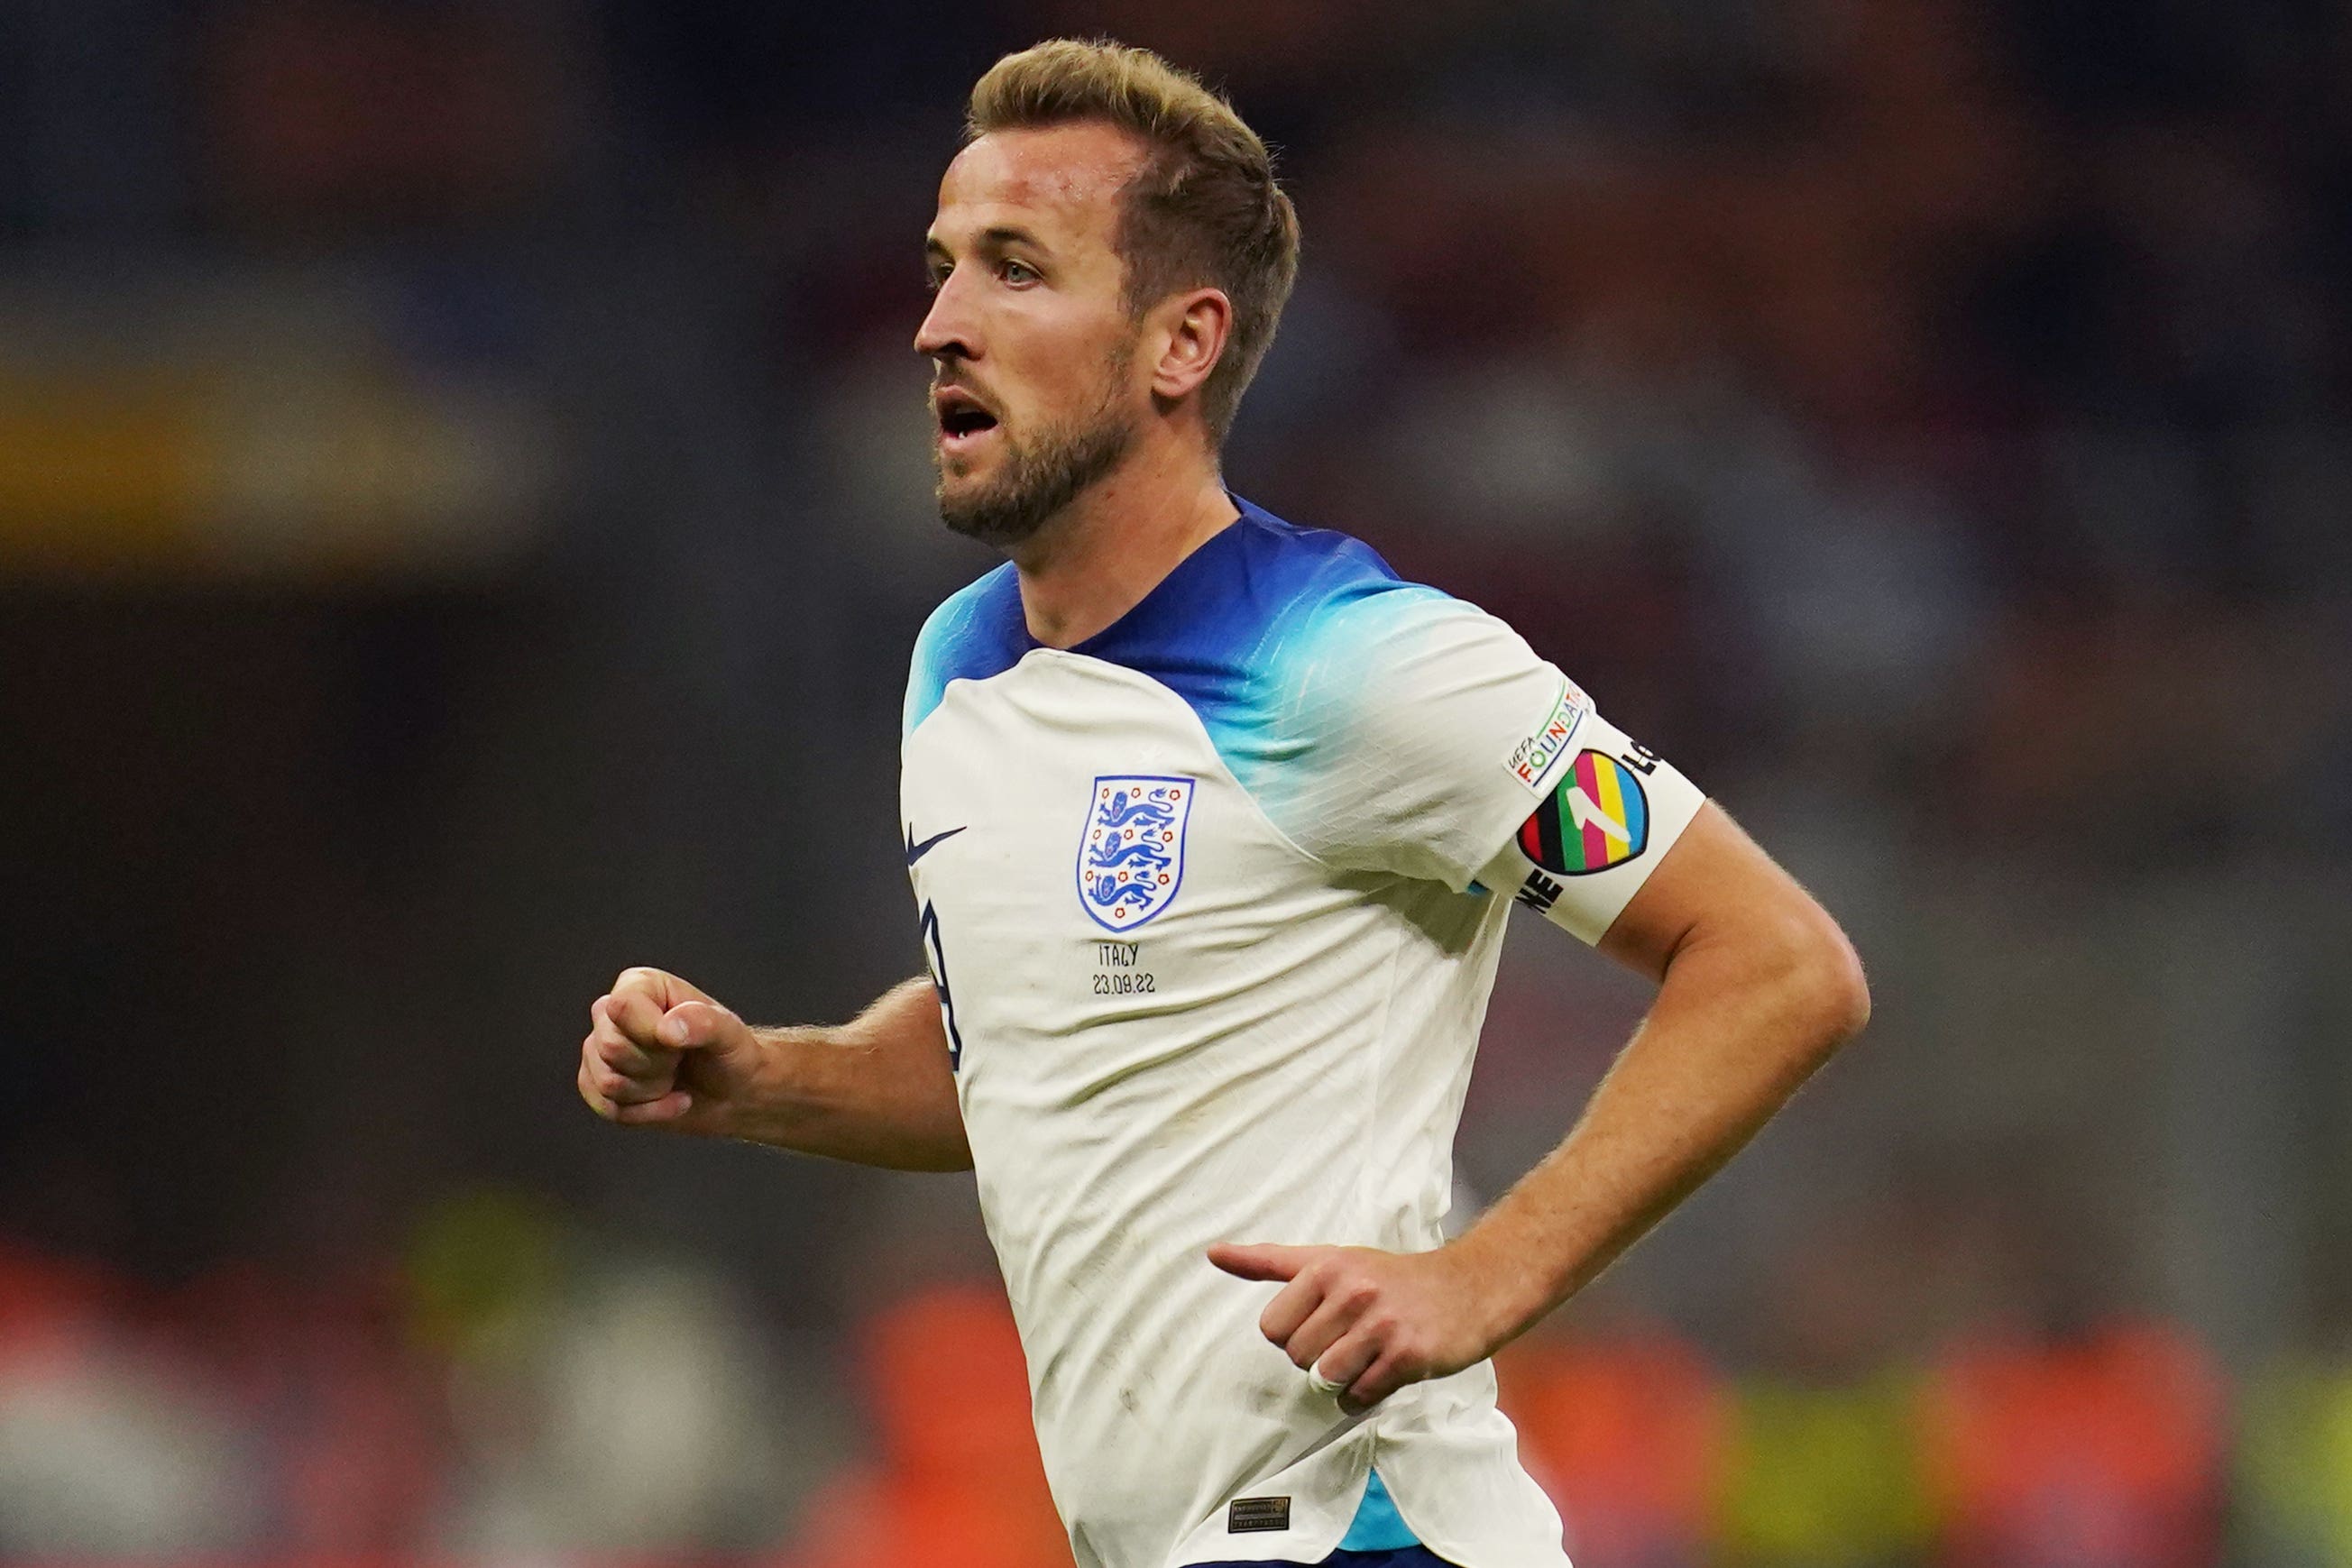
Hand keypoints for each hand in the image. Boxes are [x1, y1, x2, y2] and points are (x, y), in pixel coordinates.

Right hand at [577, 966, 762, 1134]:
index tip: (681, 1043)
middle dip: (656, 1066)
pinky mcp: (598, 1083)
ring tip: (674, 1078)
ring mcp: (600, 1049)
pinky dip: (644, 1113)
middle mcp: (613, 1013)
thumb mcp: (730, 1034)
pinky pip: (605, 1107)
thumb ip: (704, 1023)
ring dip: (652, 1092)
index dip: (651, 1034)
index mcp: (640, 985)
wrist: (732, 1092)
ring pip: (608, 1082)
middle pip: (611, 1048)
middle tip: (681, 1059)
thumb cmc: (730, 1054)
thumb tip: (667, 1029)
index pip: (621, 1007)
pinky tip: (667, 1101)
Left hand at [1206, 1240, 1502, 1409]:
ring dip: (1341, 1379)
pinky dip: (1363, 1395)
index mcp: (1327, 1266)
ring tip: (1365, 1357)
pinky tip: (1382, 1372)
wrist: (1467, 1288)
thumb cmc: (1389, 1277)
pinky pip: (1358, 1396)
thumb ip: (1268, 1261)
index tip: (1322, 1322)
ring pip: (1325, 1379)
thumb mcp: (1328, 1259)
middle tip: (1348, 1340)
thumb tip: (1213, 1253)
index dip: (1293, 1334)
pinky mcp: (1407, 1356)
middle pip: (1297, 1356)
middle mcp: (1353, 1291)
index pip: (1272, 1327)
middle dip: (1317, 1357)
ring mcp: (1381, 1325)